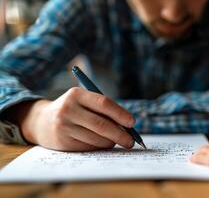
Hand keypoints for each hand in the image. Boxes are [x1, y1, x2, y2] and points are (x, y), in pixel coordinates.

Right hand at [6, 87, 135, 150]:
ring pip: (97, 139)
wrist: (41, 122)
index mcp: (77, 94)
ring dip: (110, 142)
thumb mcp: (83, 102)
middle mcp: (68, 109)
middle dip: (121, 135)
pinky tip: (100, 144)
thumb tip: (128, 127)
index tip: (132, 123)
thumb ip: (103, 110)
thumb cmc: (73, 110)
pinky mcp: (62, 142)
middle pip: (102, 124)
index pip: (104, 103)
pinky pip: (88, 147)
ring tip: (115, 141)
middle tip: (131, 142)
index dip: (120, 114)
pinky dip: (99, 147)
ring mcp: (64, 126)